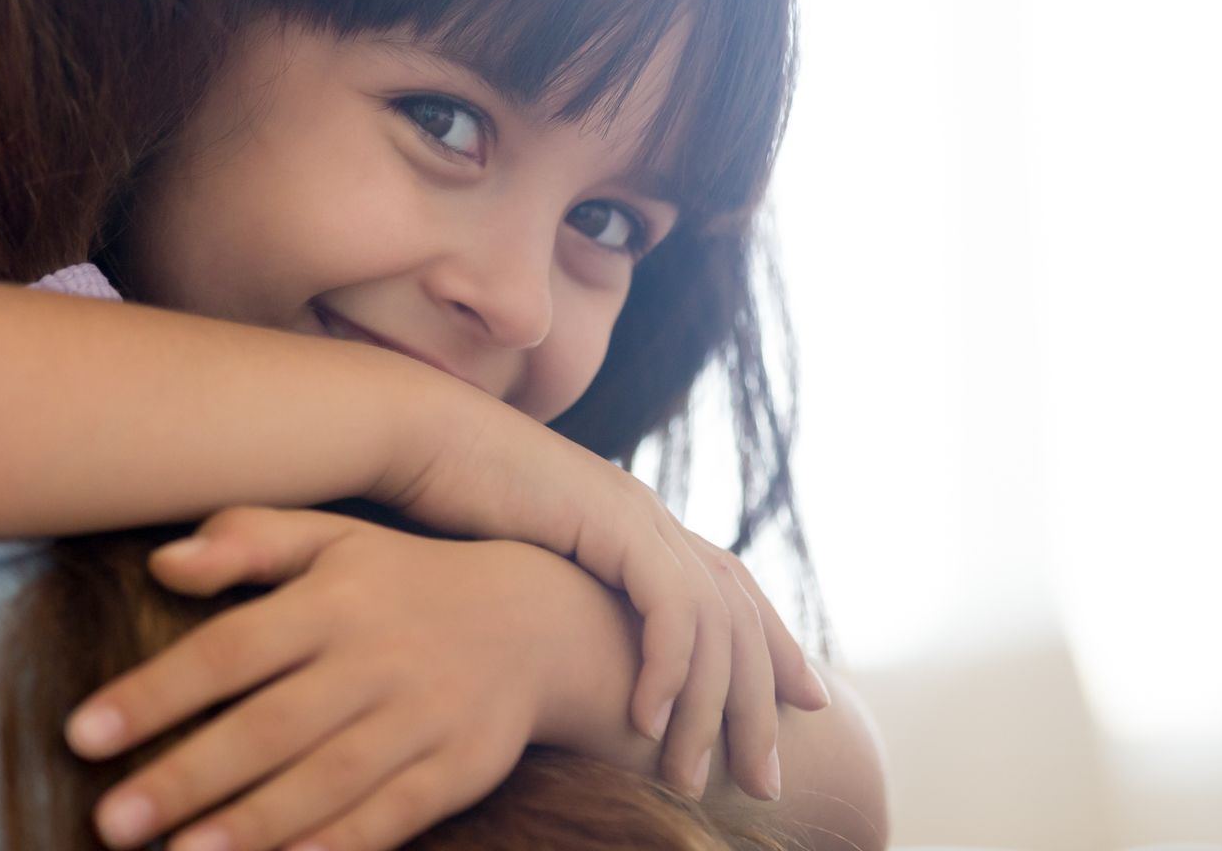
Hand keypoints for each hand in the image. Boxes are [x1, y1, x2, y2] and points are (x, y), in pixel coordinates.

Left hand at [65, 507, 576, 850]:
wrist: (536, 620)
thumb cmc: (399, 579)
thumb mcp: (332, 537)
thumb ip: (250, 539)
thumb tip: (165, 563)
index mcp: (334, 597)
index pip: (232, 648)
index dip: (157, 691)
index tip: (83, 732)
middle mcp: (377, 657)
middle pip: (272, 725)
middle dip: (188, 776)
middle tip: (111, 822)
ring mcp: (423, 717)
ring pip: (329, 780)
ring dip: (252, 826)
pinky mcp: (460, 770)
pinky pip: (391, 819)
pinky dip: (336, 848)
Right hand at [377, 411, 828, 798]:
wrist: (414, 439)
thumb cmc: (443, 501)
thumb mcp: (519, 559)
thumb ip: (559, 596)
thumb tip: (561, 653)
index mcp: (633, 517)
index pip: (729, 586)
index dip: (772, 643)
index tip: (806, 702)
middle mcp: (649, 514)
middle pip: (739, 614)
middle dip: (760, 701)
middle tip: (767, 782)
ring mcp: (636, 514)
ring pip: (714, 624)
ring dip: (711, 710)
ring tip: (692, 777)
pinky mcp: (611, 522)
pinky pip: (668, 610)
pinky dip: (668, 670)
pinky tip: (647, 723)